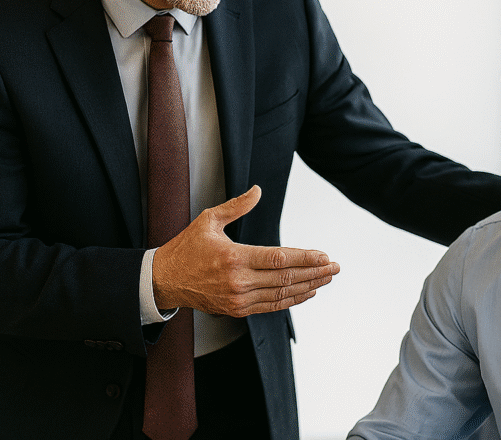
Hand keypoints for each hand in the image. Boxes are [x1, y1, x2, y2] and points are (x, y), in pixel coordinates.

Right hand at [152, 185, 339, 316]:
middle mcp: (238, 281)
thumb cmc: (187, 248)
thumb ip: (237, 206)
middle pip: (286, 278)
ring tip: (327, 279)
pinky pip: (272, 305)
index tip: (324, 256)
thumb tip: (258, 191)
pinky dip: (292, 299)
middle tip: (336, 268)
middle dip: (315, 273)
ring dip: (309, 286)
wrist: (164, 280)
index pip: (278, 258)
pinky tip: (307, 291)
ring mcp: (239, 299)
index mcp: (234, 257)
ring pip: (282, 294)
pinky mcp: (237, 309)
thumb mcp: (209, 220)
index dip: (305, 258)